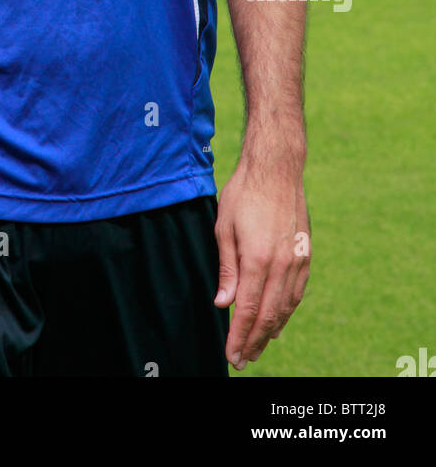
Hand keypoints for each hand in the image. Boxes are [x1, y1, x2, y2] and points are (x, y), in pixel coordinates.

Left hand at [213, 158, 309, 370]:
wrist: (277, 169)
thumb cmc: (244, 193)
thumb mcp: (224, 228)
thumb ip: (227, 269)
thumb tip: (223, 304)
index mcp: (258, 259)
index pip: (249, 310)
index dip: (239, 336)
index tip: (231, 355)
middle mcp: (282, 265)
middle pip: (269, 315)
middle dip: (254, 341)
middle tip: (242, 360)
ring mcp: (297, 260)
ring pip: (286, 307)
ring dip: (271, 331)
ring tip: (258, 347)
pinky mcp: (306, 254)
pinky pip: (297, 292)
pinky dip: (287, 311)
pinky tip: (279, 321)